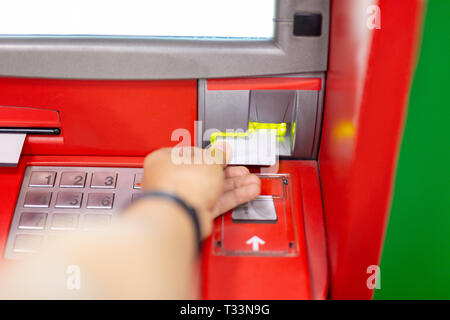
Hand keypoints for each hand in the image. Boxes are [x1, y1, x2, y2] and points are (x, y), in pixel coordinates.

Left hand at [142, 145, 259, 237]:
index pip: (192, 154)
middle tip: (242, 171)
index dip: (212, 155)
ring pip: (213, 189)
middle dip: (229, 173)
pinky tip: (246, 192)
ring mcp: (183, 198)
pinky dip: (231, 198)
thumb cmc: (182, 183)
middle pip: (206, 174)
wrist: (180, 213)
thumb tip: (222, 153)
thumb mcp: (208, 161)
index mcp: (166, 160)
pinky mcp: (194, 213)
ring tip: (251, 182)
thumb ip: (218, 157)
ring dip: (234, 185)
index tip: (225, 156)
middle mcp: (172, 179)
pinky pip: (215, 202)